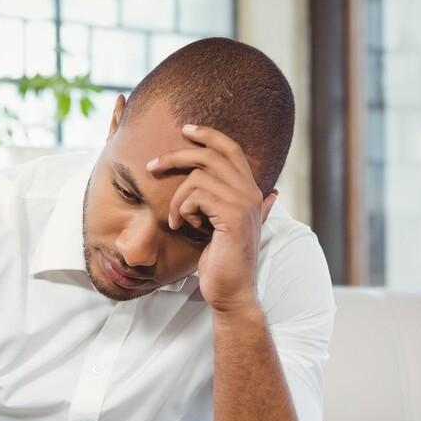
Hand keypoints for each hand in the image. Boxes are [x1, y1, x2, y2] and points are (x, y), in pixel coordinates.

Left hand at [145, 124, 276, 313]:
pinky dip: (182, 210)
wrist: (229, 291)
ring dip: (177, 199)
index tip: (185, 129)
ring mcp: (244, 202)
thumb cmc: (220, 261)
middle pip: (210, 154)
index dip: (208, 134)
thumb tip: (268, 193)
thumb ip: (229, 204)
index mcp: (249, 190)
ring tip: (177, 221)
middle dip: (176, 156)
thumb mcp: (222, 227)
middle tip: (151, 166)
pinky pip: (196, 196)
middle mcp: (251, 191)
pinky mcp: (233, 216)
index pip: (230, 148)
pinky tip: (184, 227)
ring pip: (198, 177)